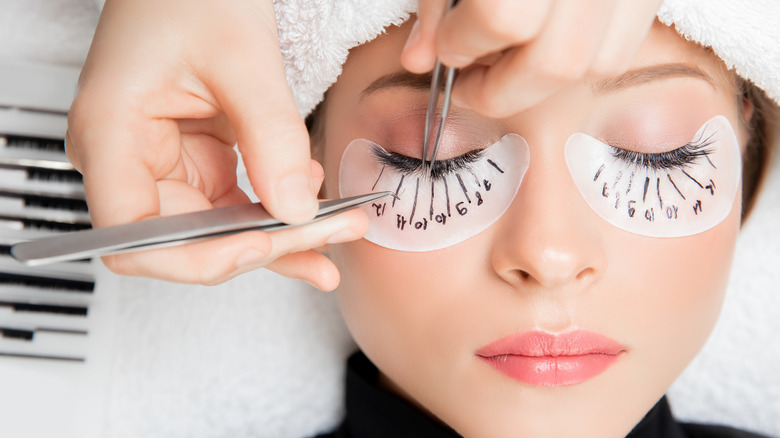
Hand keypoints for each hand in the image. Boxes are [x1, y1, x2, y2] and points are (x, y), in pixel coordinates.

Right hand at [66, 0, 363, 288]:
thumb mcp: (242, 56)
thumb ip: (271, 136)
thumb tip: (297, 212)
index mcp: (109, 133)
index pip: (133, 238)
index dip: (196, 256)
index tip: (261, 243)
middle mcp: (127, 159)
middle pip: (186, 241)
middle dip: (261, 247)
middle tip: (328, 241)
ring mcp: (163, 164)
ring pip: (218, 232)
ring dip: (280, 238)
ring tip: (340, 230)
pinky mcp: (196, 162)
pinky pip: (235, 207)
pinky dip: (278, 212)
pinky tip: (318, 208)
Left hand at [401, 0, 662, 116]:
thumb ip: (437, 4)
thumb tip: (420, 60)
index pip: (503, 20)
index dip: (462, 42)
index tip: (446, 47)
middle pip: (557, 62)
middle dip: (501, 87)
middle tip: (469, 78)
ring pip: (597, 65)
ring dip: (539, 81)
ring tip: (505, 60)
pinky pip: (621, 51)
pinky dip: (580, 63)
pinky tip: (546, 46)